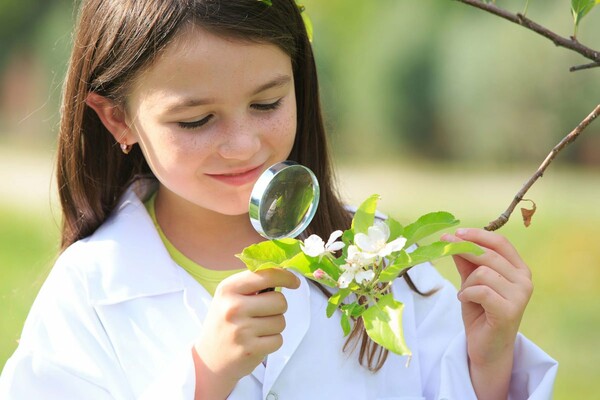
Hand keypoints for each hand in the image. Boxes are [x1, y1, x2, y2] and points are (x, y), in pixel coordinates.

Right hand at [192, 268, 299, 398]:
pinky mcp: (250, 350)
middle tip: (263, 314)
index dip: (285, 276)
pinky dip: (272, 342)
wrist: (208, 360)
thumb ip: (253, 283)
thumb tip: (284, 273)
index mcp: (228, 289)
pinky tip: (256, 342)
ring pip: (281, 322)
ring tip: (256, 330)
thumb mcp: (229, 297)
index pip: (266, 275)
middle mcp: (233, 307)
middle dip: (277, 308)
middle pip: (279, 301)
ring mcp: (241, 330)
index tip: (294, 282)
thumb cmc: (224, 323)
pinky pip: (278, 340)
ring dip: (274, 326)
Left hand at [442, 228, 532, 399]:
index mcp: (519, 270)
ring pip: (483, 273)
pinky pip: (481, 290)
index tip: (456, 232)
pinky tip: (465, 300)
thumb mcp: (471, 282)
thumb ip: (466, 261)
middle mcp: (525, 280)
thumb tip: (453, 238)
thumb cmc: (480, 312)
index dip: (478, 235)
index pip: (501, 243)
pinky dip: (467, 293)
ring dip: (466, 283)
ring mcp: (520, 297)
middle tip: (444, 246)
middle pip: (490, 255)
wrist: (486, 347)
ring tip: (466, 294)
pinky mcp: (509, 311)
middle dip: (463, 249)